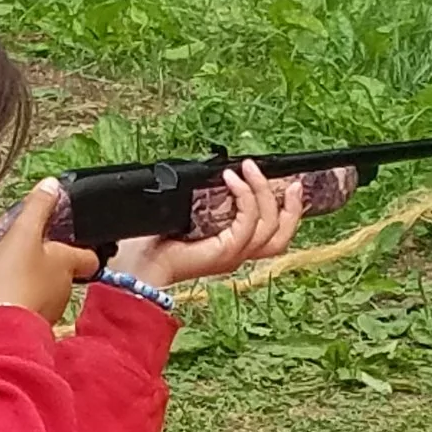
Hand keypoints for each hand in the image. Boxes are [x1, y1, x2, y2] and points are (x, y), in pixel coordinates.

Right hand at [0, 180, 98, 324]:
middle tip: (30, 253)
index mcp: (68, 261)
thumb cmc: (16, 276)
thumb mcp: (23, 233)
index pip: (90, 256)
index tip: (69, 240)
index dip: (83, 247)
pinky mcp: (34, 324)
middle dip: (51, 263)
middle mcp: (66, 287)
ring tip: (13, 273)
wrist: (2, 325)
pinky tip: (7, 295)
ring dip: (36, 282)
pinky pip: (33, 307)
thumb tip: (52, 185)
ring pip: (49, 290)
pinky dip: (24, 300)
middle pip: (66, 271)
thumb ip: (38, 207)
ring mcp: (52, 308)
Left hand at [111, 160, 307, 288]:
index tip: (291, 186)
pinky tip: (231, 179)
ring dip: (262, 191)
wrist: (140, 263)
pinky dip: (244, 196)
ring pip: (269, 225)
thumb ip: (209, 200)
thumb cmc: (155, 240)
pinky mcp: (226, 251)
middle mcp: (238, 255)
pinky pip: (247, 221)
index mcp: (233, 247)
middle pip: (280, 235)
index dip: (289, 213)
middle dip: (290, 207)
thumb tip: (220, 173)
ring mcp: (233, 255)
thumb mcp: (190, 214)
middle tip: (289, 181)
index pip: (274, 236)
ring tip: (248, 169)